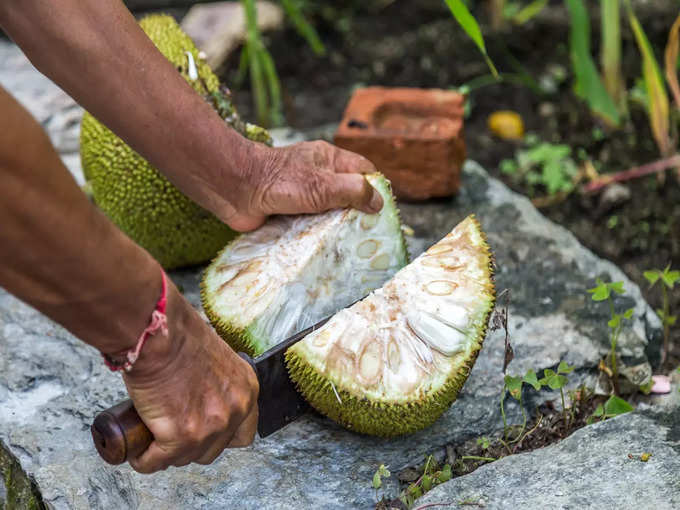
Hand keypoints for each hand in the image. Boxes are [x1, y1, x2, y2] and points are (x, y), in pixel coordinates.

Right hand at [120, 285, 258, 472]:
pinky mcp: (180, 436)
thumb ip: (218, 384)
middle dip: (193, 446)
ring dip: (168, 453)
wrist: (159, 332)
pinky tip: (139, 453)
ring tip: (154, 441)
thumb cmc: (179, 335)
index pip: (243, 434)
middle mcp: (235, 410)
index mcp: (246, 389)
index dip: (221, 437)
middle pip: (214, 450)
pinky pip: (157, 461)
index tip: (204, 433)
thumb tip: (201, 401)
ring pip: (186, 458)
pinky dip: (145, 460)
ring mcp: (210, 426)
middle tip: (174, 435)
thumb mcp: (216, 359)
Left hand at [220, 140, 383, 231]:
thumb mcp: (324, 185)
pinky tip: (324, 249)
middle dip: (357, 213)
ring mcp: (302, 195)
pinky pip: (310, 225)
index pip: (363, 171)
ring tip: (349, 247)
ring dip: (335, 227)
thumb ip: (354, 191)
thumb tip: (379, 202)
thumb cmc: (280, 181)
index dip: (376, 188)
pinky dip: (316, 236)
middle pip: (347, 194)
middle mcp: (317, 176)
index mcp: (329, 160)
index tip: (383, 211)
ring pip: (328, 212)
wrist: (235, 190)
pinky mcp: (289, 213)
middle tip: (369, 235)